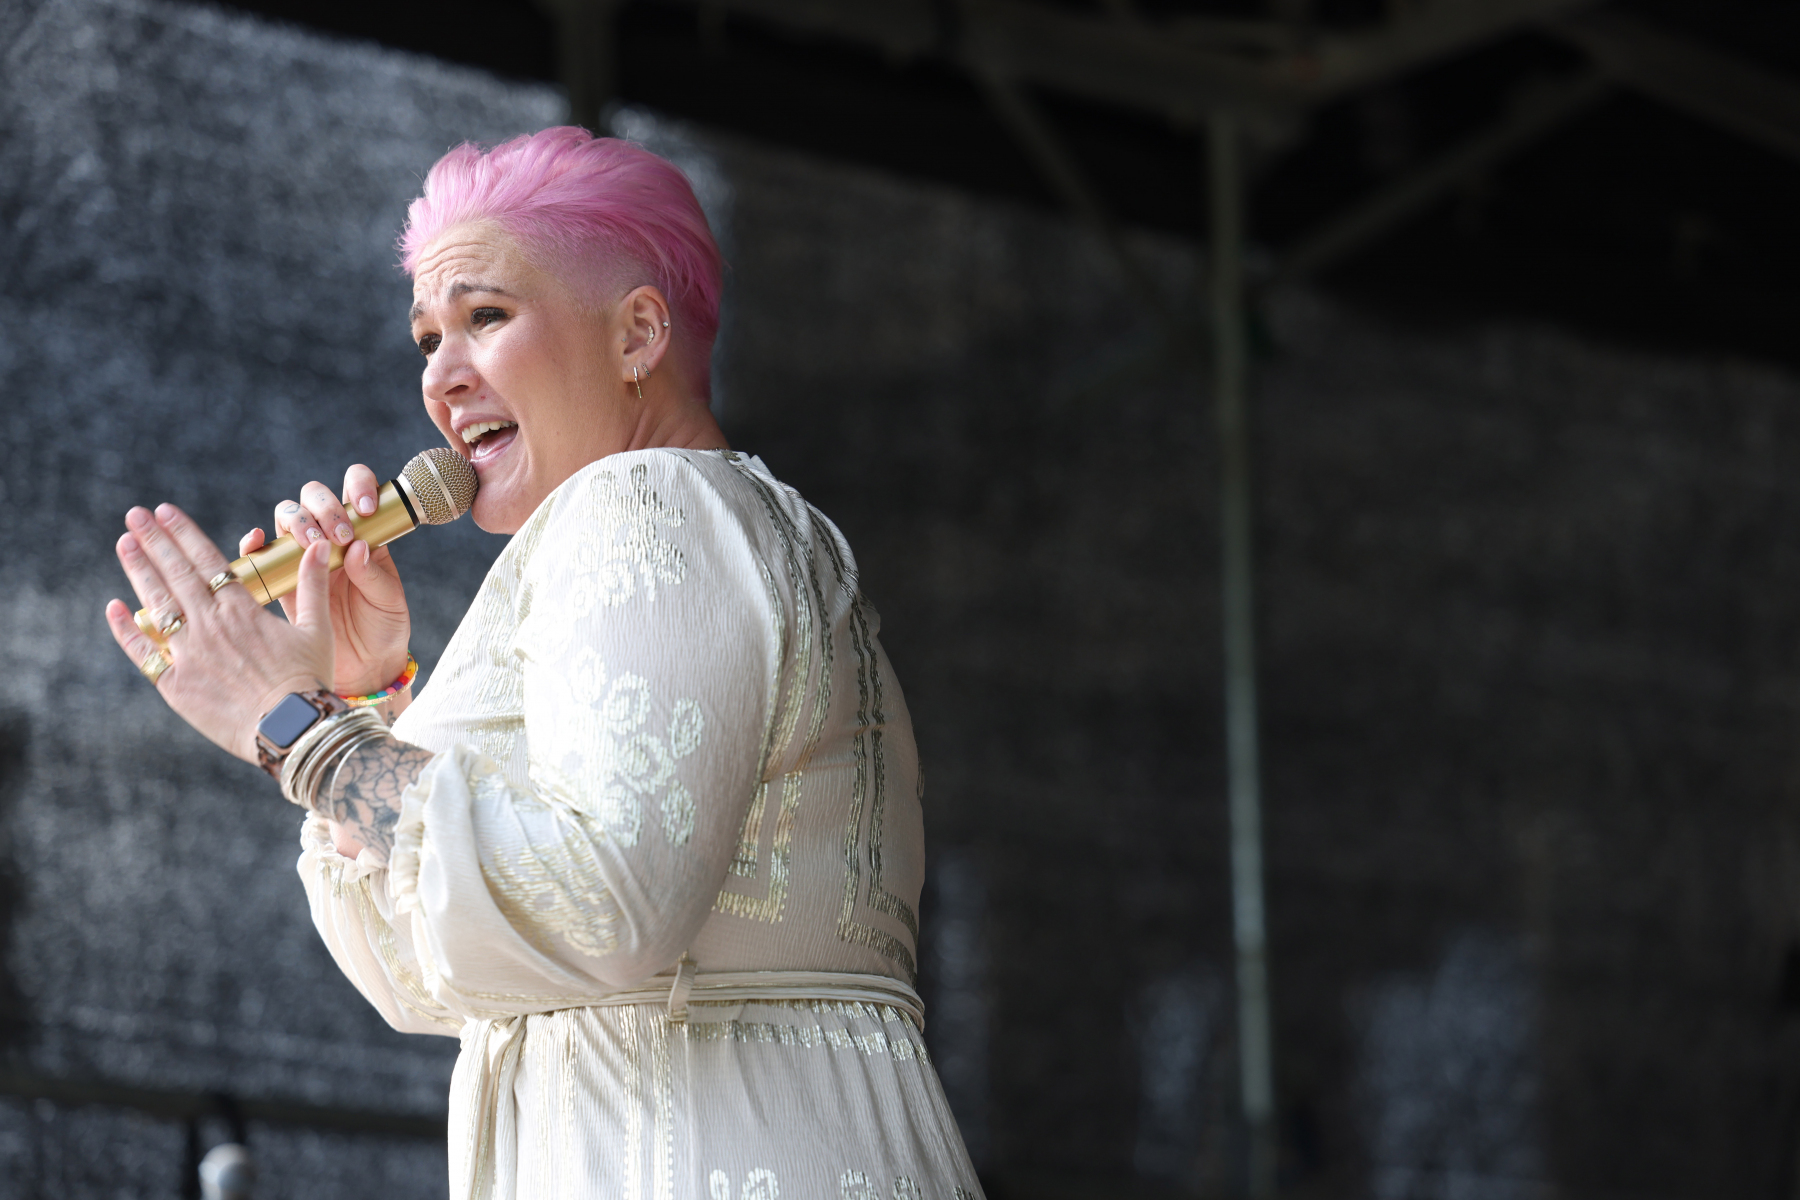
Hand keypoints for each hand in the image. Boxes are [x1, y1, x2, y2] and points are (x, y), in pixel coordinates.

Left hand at [105, 504, 334, 763]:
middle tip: (134, 515)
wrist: (293, 730)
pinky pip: (143, 651)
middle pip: (175, 573)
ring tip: (124, 543)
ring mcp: (188, 654)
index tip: (164, 511)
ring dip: (138, 571)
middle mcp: (209, 625)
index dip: (183, 533)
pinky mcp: (175, 684)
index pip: (205, 560)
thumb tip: (317, 545)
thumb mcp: (317, 629)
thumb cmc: (310, 681)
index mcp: (241, 610)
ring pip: (156, 604)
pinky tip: (113, 607)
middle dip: (153, 540)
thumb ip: (311, 585)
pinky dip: (126, 628)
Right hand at [244, 464, 410, 696]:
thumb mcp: (389, 601)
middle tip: (338, 536)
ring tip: (311, 542)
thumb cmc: (383, 628)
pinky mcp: (282, 578)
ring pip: (287, 517)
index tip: (365, 509)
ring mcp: (303, 555)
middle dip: (324, 507)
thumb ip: (375, 576)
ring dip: (296, 521)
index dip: (357, 486)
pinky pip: (261, 553)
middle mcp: (331, 537)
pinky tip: (257, 540)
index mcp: (364, 533)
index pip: (355, 489)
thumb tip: (359, 549)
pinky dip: (254, 541)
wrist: (363, 666)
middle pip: (314, 497)